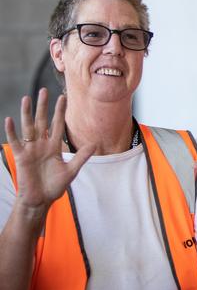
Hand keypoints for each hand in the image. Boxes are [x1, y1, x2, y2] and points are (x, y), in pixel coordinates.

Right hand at [4, 89, 93, 216]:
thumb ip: (81, 157)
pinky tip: (9, 120)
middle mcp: (42, 144)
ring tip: (27, 98)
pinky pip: (16, 142)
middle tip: (44, 90)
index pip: (58, 124)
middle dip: (43, 106)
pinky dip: (12, 131)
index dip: (60, 111)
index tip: (63, 97)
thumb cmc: (55, 186)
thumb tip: (94, 144)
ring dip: (27, 113)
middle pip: (42, 121)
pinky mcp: (21, 157)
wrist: (41, 199)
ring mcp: (31, 149)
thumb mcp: (71, 170)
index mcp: (55, 146)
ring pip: (29, 127)